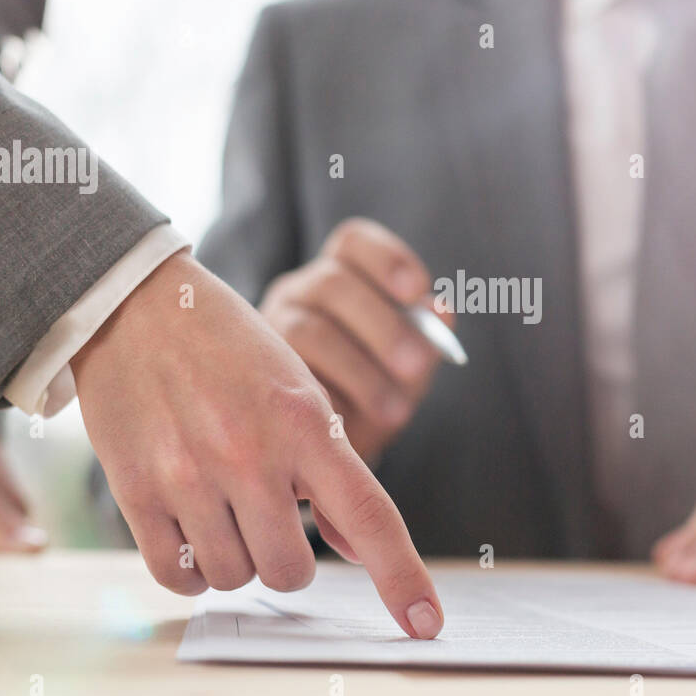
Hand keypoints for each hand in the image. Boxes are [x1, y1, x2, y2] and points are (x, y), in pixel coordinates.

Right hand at [71, 250, 443, 638]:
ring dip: (238, 558)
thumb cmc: (231, 350)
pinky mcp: (136, 491)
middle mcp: (249, 453)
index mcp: (305, 423)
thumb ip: (331, 474)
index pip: (369, 517)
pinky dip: (193, 570)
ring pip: (234, 578)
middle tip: (269, 514)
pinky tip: (195, 531)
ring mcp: (189, 475)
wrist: (137, 308)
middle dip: (289, 558)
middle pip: (291, 570)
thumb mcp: (299, 393)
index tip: (426, 623)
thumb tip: (358, 550)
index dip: (402, 577)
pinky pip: (177, 576)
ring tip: (226, 507)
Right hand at [259, 217, 451, 461]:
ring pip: (308, 330)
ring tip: (393, 411)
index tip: (415, 290)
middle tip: (415, 366)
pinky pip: (284, 378)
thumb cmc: (376, 393)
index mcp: (340, 275)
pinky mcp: (254, 375)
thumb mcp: (409, 367)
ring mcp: (269, 328)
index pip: (354, 242)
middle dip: (382, 325)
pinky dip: (324, 399)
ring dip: (359, 371)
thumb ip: (425, 338)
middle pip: (333, 283)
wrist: (333, 453)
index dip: (386, 259)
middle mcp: (299, 293)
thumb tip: (441, 310)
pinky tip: (347, 423)